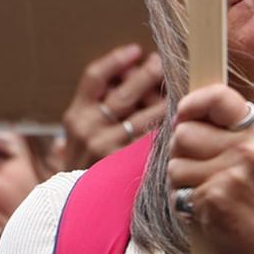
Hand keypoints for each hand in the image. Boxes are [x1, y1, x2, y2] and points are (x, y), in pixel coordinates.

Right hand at [61, 43, 168, 169]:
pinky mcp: (125, 166)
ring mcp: (107, 149)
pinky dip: (166, 127)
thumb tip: (129, 70)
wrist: (73, 203)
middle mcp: (88, 130)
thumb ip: (98, 103)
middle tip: (164, 62)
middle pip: (124, 94)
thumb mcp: (80, 129)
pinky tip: (180, 117)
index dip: (116, 60)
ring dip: (165, 99)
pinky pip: (152, 140)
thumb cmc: (85, 158)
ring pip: (144, 117)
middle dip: (147, 74)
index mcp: (75, 115)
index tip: (136, 49)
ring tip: (179, 86)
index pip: (95, 77)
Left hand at [166, 84, 253, 253]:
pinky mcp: (215, 196)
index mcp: (252, 131)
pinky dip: (183, 205)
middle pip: (183, 133)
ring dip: (180, 184)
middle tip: (203, 174)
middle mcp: (244, 146)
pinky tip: (205, 211)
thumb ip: (219, 134)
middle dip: (182, 155)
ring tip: (207, 195)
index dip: (192, 103)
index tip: (184, 113)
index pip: (218, 97)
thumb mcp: (248, 156)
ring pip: (174, 165)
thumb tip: (179, 117)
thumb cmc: (253, 201)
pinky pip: (176, 192)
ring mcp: (231, 171)